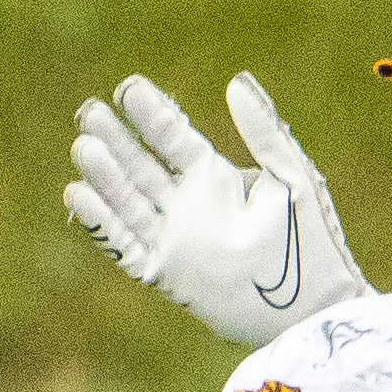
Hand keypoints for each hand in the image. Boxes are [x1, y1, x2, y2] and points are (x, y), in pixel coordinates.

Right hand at [67, 72, 370, 346]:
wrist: (314, 309)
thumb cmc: (313, 244)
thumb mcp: (293, 178)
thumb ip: (265, 132)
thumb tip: (237, 82)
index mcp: (216, 178)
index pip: (172, 138)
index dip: (151, 114)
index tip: (128, 88)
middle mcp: (188, 205)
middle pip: (140, 166)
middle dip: (115, 139)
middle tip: (90, 111)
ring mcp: (174, 239)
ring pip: (126, 201)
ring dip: (104, 175)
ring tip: (84, 146)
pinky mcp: (165, 272)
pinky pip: (124, 246)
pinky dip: (101, 223)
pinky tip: (78, 194)